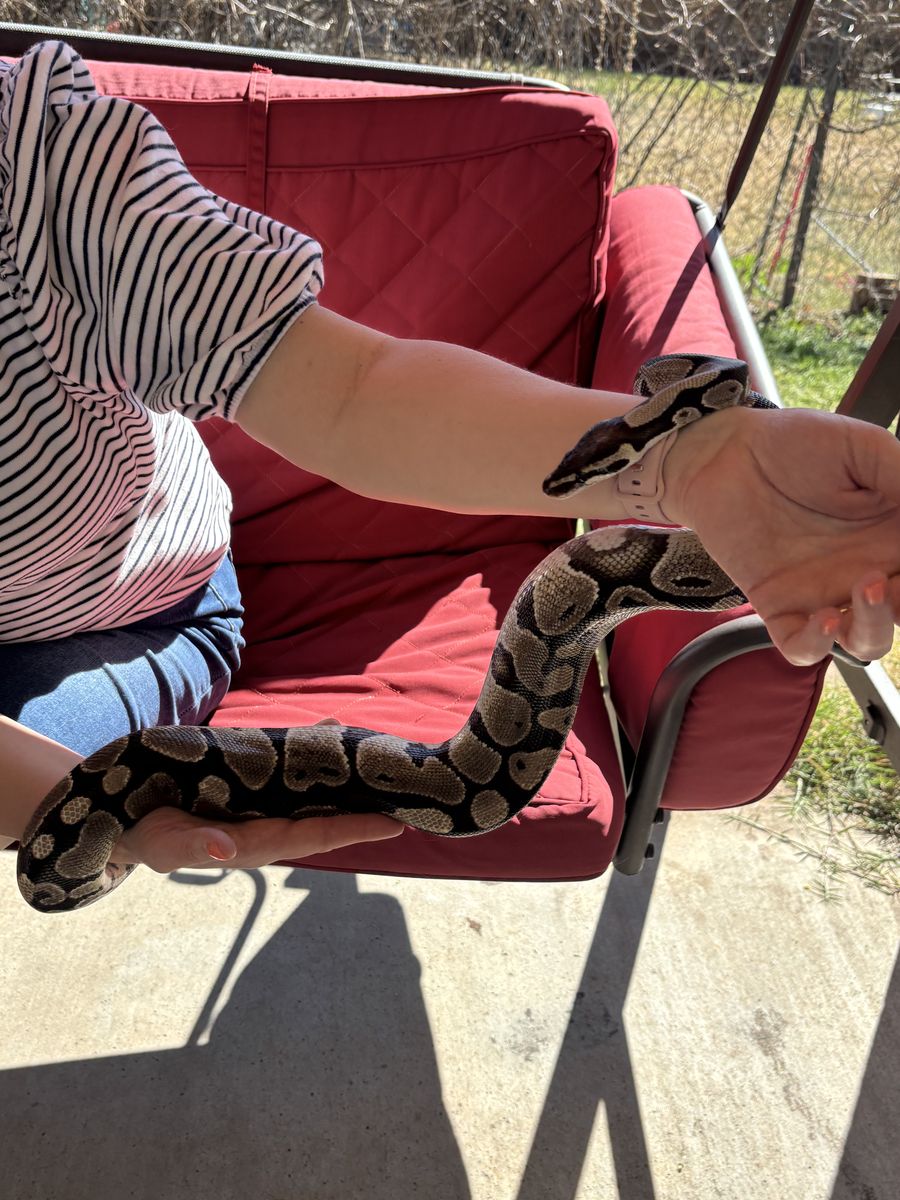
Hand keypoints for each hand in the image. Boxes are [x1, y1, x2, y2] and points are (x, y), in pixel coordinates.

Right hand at [110, 718, 402, 870]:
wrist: (130, 820)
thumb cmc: (149, 835)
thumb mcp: (163, 844)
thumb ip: (193, 846)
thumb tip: (225, 849)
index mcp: (255, 843)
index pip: (315, 837)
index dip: (355, 829)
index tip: (394, 822)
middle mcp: (269, 827)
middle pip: (328, 817)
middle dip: (367, 806)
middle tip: (409, 789)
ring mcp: (263, 808)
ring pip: (315, 793)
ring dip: (346, 778)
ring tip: (384, 758)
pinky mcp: (253, 789)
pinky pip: (292, 771)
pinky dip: (313, 751)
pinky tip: (334, 730)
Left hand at [664, 405, 899, 665]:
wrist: (724, 452)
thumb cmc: (794, 444)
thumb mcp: (863, 450)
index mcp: (897, 534)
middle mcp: (869, 570)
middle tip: (890, 577)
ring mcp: (825, 592)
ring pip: (866, 640)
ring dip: (875, 626)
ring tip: (867, 589)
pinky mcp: (779, 607)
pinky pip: (803, 647)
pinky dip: (818, 644)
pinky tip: (825, 618)